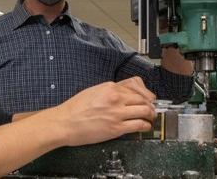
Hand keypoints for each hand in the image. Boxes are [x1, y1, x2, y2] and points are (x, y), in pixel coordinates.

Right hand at [40, 77, 156, 146]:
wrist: (64, 123)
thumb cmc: (74, 109)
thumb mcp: (93, 92)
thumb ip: (109, 92)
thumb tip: (122, 95)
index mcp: (109, 87)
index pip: (135, 88)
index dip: (144, 95)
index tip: (147, 99)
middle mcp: (116, 98)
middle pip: (143, 99)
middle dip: (150, 105)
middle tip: (152, 109)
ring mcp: (117, 113)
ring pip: (145, 111)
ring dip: (151, 115)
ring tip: (151, 118)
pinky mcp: (116, 128)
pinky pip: (139, 125)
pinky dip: (146, 126)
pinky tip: (145, 127)